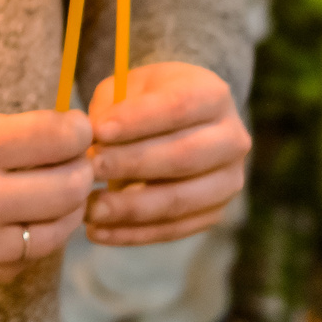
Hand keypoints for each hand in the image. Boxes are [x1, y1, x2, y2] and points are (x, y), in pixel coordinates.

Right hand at [0, 104, 93, 300]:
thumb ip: (1, 130)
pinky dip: (32, 239)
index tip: (76, 129)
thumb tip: (60, 136)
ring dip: (66, 209)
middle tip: (75, 163)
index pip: (59, 137)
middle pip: (70, 187)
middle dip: (82, 170)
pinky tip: (18, 223)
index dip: (78, 130)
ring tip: (55, 195)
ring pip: (58, 231)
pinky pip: (26, 260)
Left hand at [83, 62, 249, 245]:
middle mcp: (232, 139)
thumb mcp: (128, 88)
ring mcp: (228, 181)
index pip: (179, 106)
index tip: (98, 131)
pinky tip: (98, 231)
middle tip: (89, 169)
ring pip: (180, 200)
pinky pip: (174, 229)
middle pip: (183, 156)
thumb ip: (112, 108)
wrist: (178, 122)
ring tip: (89, 208)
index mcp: (214, 96)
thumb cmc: (146, 100)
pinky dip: (134, 233)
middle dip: (132, 165)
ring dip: (130, 207)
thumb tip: (91, 139)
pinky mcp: (214, 213)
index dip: (138, 120)